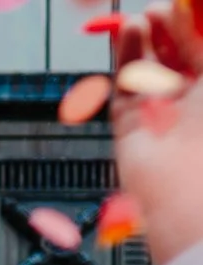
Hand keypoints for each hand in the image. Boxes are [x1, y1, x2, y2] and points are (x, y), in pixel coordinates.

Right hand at [117, 4, 202, 264]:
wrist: (190, 191)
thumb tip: (193, 11)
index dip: (195, 20)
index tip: (187, 2)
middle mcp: (194, 100)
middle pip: (181, 50)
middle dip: (173, 23)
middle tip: (165, 3)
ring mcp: (162, 110)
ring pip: (150, 65)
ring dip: (148, 36)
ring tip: (146, 13)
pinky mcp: (131, 124)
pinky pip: (123, 84)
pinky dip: (124, 56)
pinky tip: (129, 32)